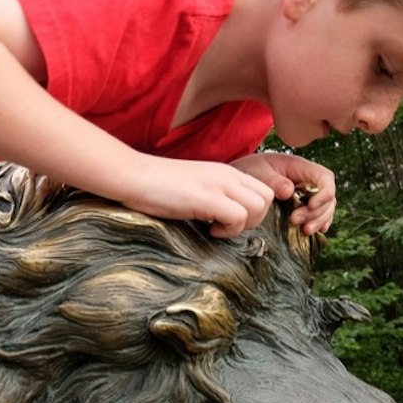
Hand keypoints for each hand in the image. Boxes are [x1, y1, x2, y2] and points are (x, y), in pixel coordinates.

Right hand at [106, 155, 280, 238]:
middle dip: (254, 219)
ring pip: (259, 206)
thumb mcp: (196, 186)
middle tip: (228, 227)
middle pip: (267, 197)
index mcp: (226, 172)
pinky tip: (208, 229)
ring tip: (217, 228)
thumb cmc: (158, 186)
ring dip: (243, 225)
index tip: (231, 220)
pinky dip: (228, 230)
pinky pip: (238, 216)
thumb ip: (215, 196)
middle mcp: (227, 175)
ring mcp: (219, 184)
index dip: (254, 210)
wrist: (134, 175)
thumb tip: (225, 218)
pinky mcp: (207, 197)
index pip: (263, 189)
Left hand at [232, 151, 336, 235]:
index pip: (325, 178)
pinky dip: (317, 224)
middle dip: (317, 212)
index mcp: (300, 167)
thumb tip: (289, 191)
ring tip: (304, 230)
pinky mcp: (300, 207)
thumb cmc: (249, 170)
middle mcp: (307, 181)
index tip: (311, 205)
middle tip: (296, 221)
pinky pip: (316, 216)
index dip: (324, 192)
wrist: (238, 179)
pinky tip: (310, 232)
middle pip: (328, 196)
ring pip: (324, 208)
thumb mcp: (257, 170)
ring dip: (318, 221)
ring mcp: (306, 195)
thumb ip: (272, 180)